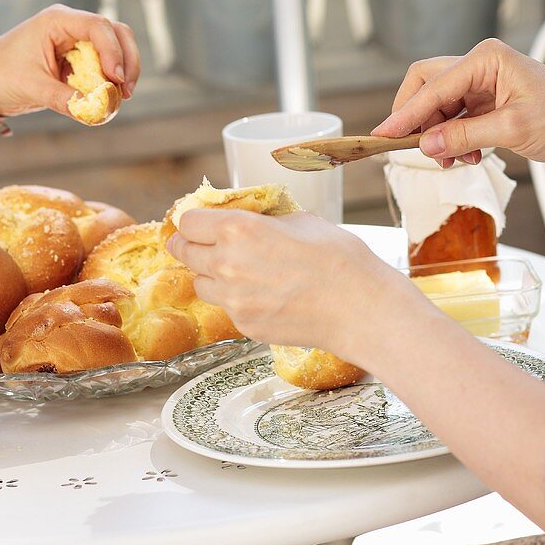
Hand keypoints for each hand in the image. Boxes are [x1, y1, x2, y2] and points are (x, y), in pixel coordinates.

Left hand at [0, 4, 140, 120]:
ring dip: (123, 71)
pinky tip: (108, 100)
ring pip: (115, 48)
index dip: (113, 51)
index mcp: (57, 20)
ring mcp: (76, 42)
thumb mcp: (31, 87)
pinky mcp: (77, 60)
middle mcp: (70, 26)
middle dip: (127, 61)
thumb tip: (95, 113)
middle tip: (126, 91)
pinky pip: (103, 66)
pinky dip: (110, 82)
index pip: (99, 26)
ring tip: (119, 99)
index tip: (116, 79)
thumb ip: (64, 99)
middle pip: (116, 33)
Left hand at [166, 210, 418, 361]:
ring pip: (200, 284)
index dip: (193, 220)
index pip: (188, 222)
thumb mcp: (300, 220)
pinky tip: (262, 293)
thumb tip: (249, 219)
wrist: (360, 308)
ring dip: (210, 274)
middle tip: (199, 243)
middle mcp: (226, 264)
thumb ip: (263, 220)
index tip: (198, 222)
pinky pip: (226, 307)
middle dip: (190, 245)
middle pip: (184, 252)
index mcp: (238, 229)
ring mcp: (233, 300)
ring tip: (237, 270)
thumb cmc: (338, 258)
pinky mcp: (244, 325)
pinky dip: (235, 299)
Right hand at [371, 38, 544, 171]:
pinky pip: (455, 120)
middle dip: (419, 120)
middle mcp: (481, 65)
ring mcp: (484, 84)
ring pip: (439, 107)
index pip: (432, 85)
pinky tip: (468, 156)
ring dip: (438, 135)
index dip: (405, 113)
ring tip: (452, 159)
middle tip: (415, 148)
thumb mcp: (513, 129)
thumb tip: (425, 144)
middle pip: (427, 88)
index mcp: (486, 58)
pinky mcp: (488, 104)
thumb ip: (465, 136)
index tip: (383, 136)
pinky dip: (454, 140)